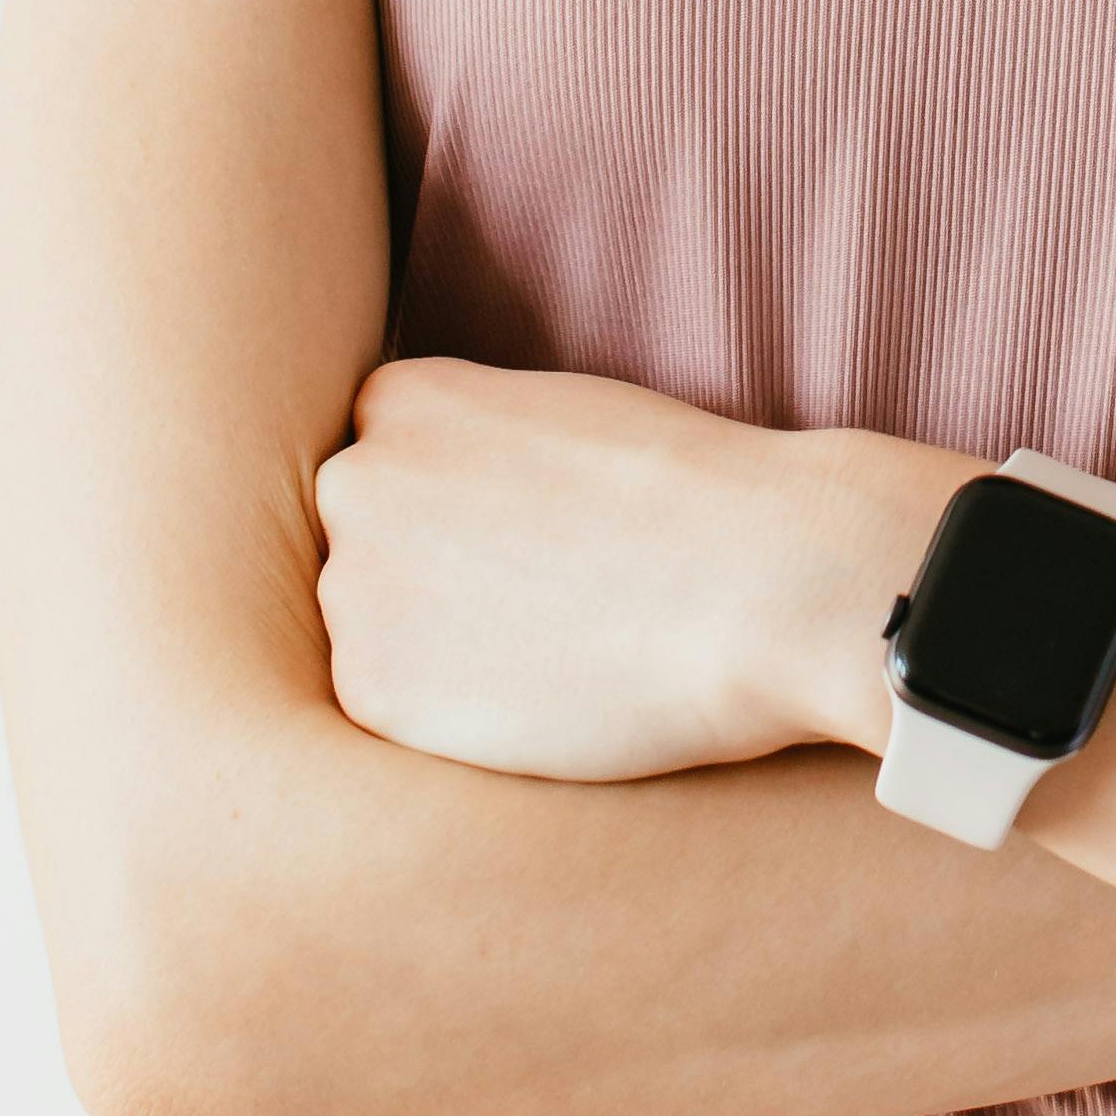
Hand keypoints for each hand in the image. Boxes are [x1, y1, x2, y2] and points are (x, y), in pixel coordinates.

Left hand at [314, 360, 924, 781]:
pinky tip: (539, 693)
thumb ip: (480, 451)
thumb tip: (448, 510)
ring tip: (554, 645)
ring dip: (438, 644)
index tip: (535, 530)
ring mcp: (353, 587)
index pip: (392, 460)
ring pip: (377, 626)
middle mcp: (354, 482)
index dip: (468, 505)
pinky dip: (452, 715)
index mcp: (400, 400)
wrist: (762, 584)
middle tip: (544, 598)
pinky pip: (394, 707)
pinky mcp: (372, 691)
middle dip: (434, 570)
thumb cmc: (695, 497)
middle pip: (372, 541)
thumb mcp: (566, 420)